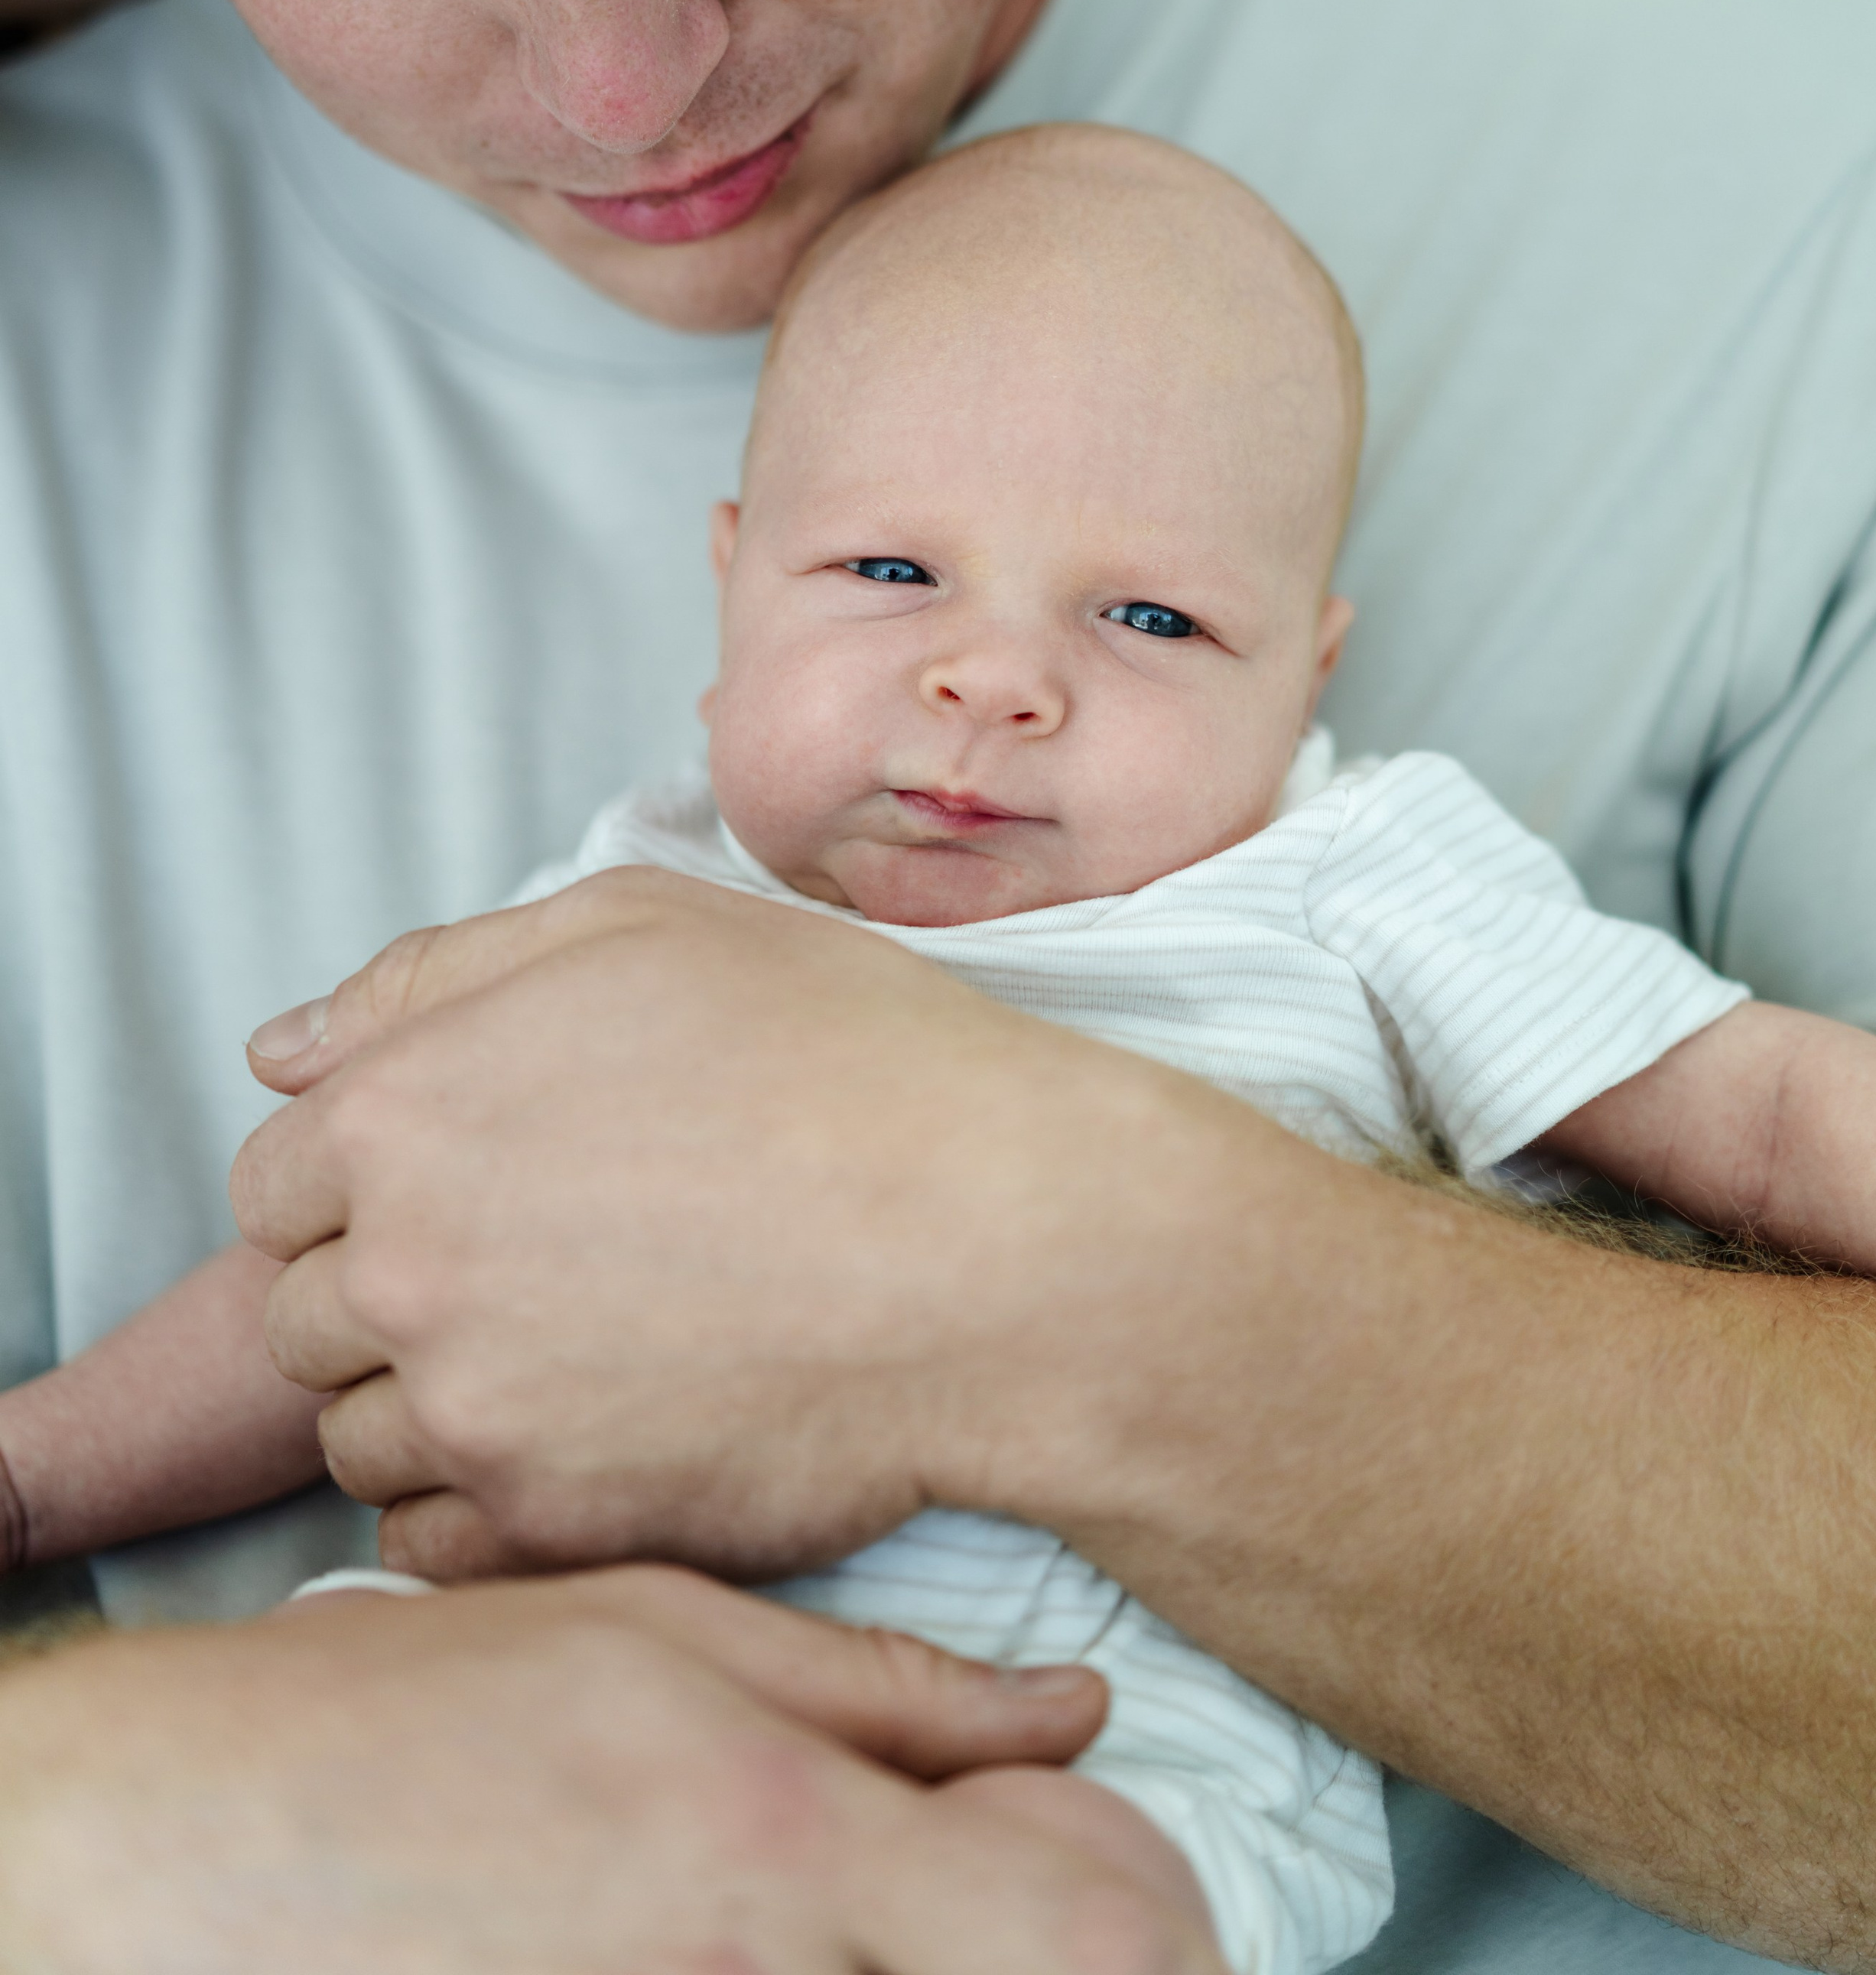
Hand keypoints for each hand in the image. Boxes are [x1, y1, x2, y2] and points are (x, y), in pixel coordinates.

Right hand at [0, 1563, 1224, 1972]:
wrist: (187, 1843)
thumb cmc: (417, 1716)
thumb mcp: (654, 1633)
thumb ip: (874, 1688)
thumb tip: (1073, 1706)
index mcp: (782, 1834)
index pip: (1083, 1926)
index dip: (1164, 1926)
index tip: (1170, 1903)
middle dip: (1068, 1946)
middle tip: (1036, 1897)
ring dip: (929, 1957)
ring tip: (892, 1907)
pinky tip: (779, 1936)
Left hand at [231, 865, 1258, 1581]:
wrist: (1002, 1250)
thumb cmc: (846, 1060)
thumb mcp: (644, 928)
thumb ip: (438, 975)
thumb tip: (283, 1050)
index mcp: (405, 1111)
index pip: (277, 1179)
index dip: (370, 1174)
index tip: (473, 1179)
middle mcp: (407, 1268)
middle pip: (306, 1314)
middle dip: (395, 1289)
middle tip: (543, 1263)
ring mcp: (473, 1412)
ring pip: (361, 1436)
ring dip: (435, 1402)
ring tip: (579, 1352)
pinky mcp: (548, 1527)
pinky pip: (429, 1542)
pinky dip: (483, 1505)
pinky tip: (591, 1440)